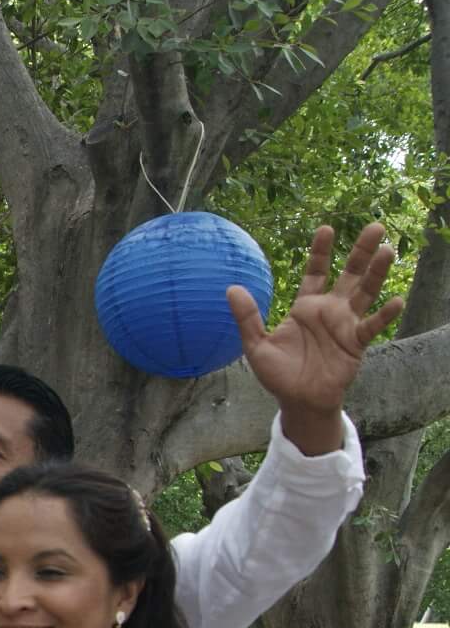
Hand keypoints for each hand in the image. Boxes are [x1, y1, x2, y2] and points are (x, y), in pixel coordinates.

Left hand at [234, 222, 403, 424]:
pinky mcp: (356, 343)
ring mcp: (345, 325)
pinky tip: (395, 300)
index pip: (316, 272)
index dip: (321, 251)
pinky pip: (372, 326)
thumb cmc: (278, 374)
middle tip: (375, 226)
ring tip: (388, 250)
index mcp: (305, 307)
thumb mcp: (256, 344)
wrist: (298, 401)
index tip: (326, 228)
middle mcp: (329, 311)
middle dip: (361, 252)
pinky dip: (384, 314)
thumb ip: (247, 317)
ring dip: (377, 273)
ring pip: (365, 293)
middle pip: (349, 274)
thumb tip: (231, 288)